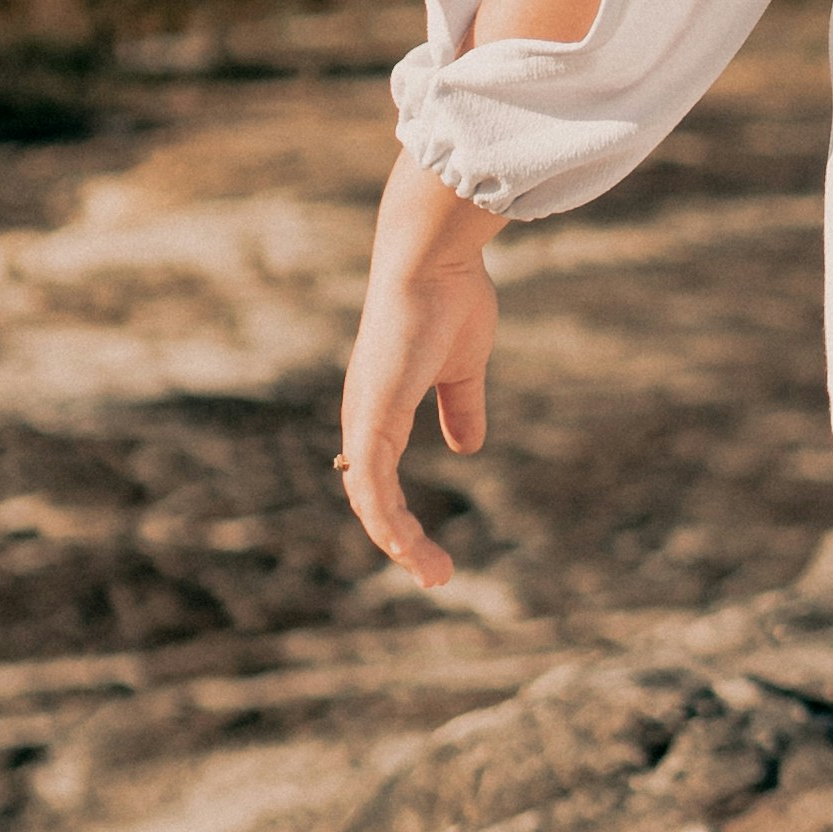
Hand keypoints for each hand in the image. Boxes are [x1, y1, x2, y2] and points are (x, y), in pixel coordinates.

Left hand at [337, 150, 499, 587]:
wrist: (433, 257)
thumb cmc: (449, 297)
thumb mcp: (465, 366)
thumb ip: (462, 406)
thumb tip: (468, 447)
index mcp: (382, 406)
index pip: (379, 476)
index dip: (397, 514)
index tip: (424, 546)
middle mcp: (364, 417)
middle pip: (369, 498)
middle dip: (400, 540)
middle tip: (435, 574)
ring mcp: (364, 417)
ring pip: (369, 500)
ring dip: (399, 543)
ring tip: (434, 574)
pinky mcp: (373, 416)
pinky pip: (373, 484)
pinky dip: (388, 520)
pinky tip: (408, 546)